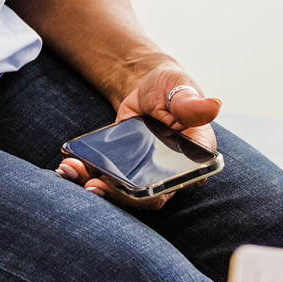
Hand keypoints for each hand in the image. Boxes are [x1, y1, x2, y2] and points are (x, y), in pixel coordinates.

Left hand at [58, 60, 221, 210]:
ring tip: (70, 172)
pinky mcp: (124, 170)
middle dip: (119, 196)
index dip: (159, 190)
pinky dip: (86, 176)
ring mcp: (147, 174)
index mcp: (195, 155)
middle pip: (149, 196)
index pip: (183, 181)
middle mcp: (172, 172)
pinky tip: (68, 166)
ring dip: (96, 188)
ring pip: (125, 194)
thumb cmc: (169, 86)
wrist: (144, 85)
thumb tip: (214, 105)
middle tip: (93, 187)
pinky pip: (107, 181)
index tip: (132, 187)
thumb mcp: (179, 87)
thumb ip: (190, 102)